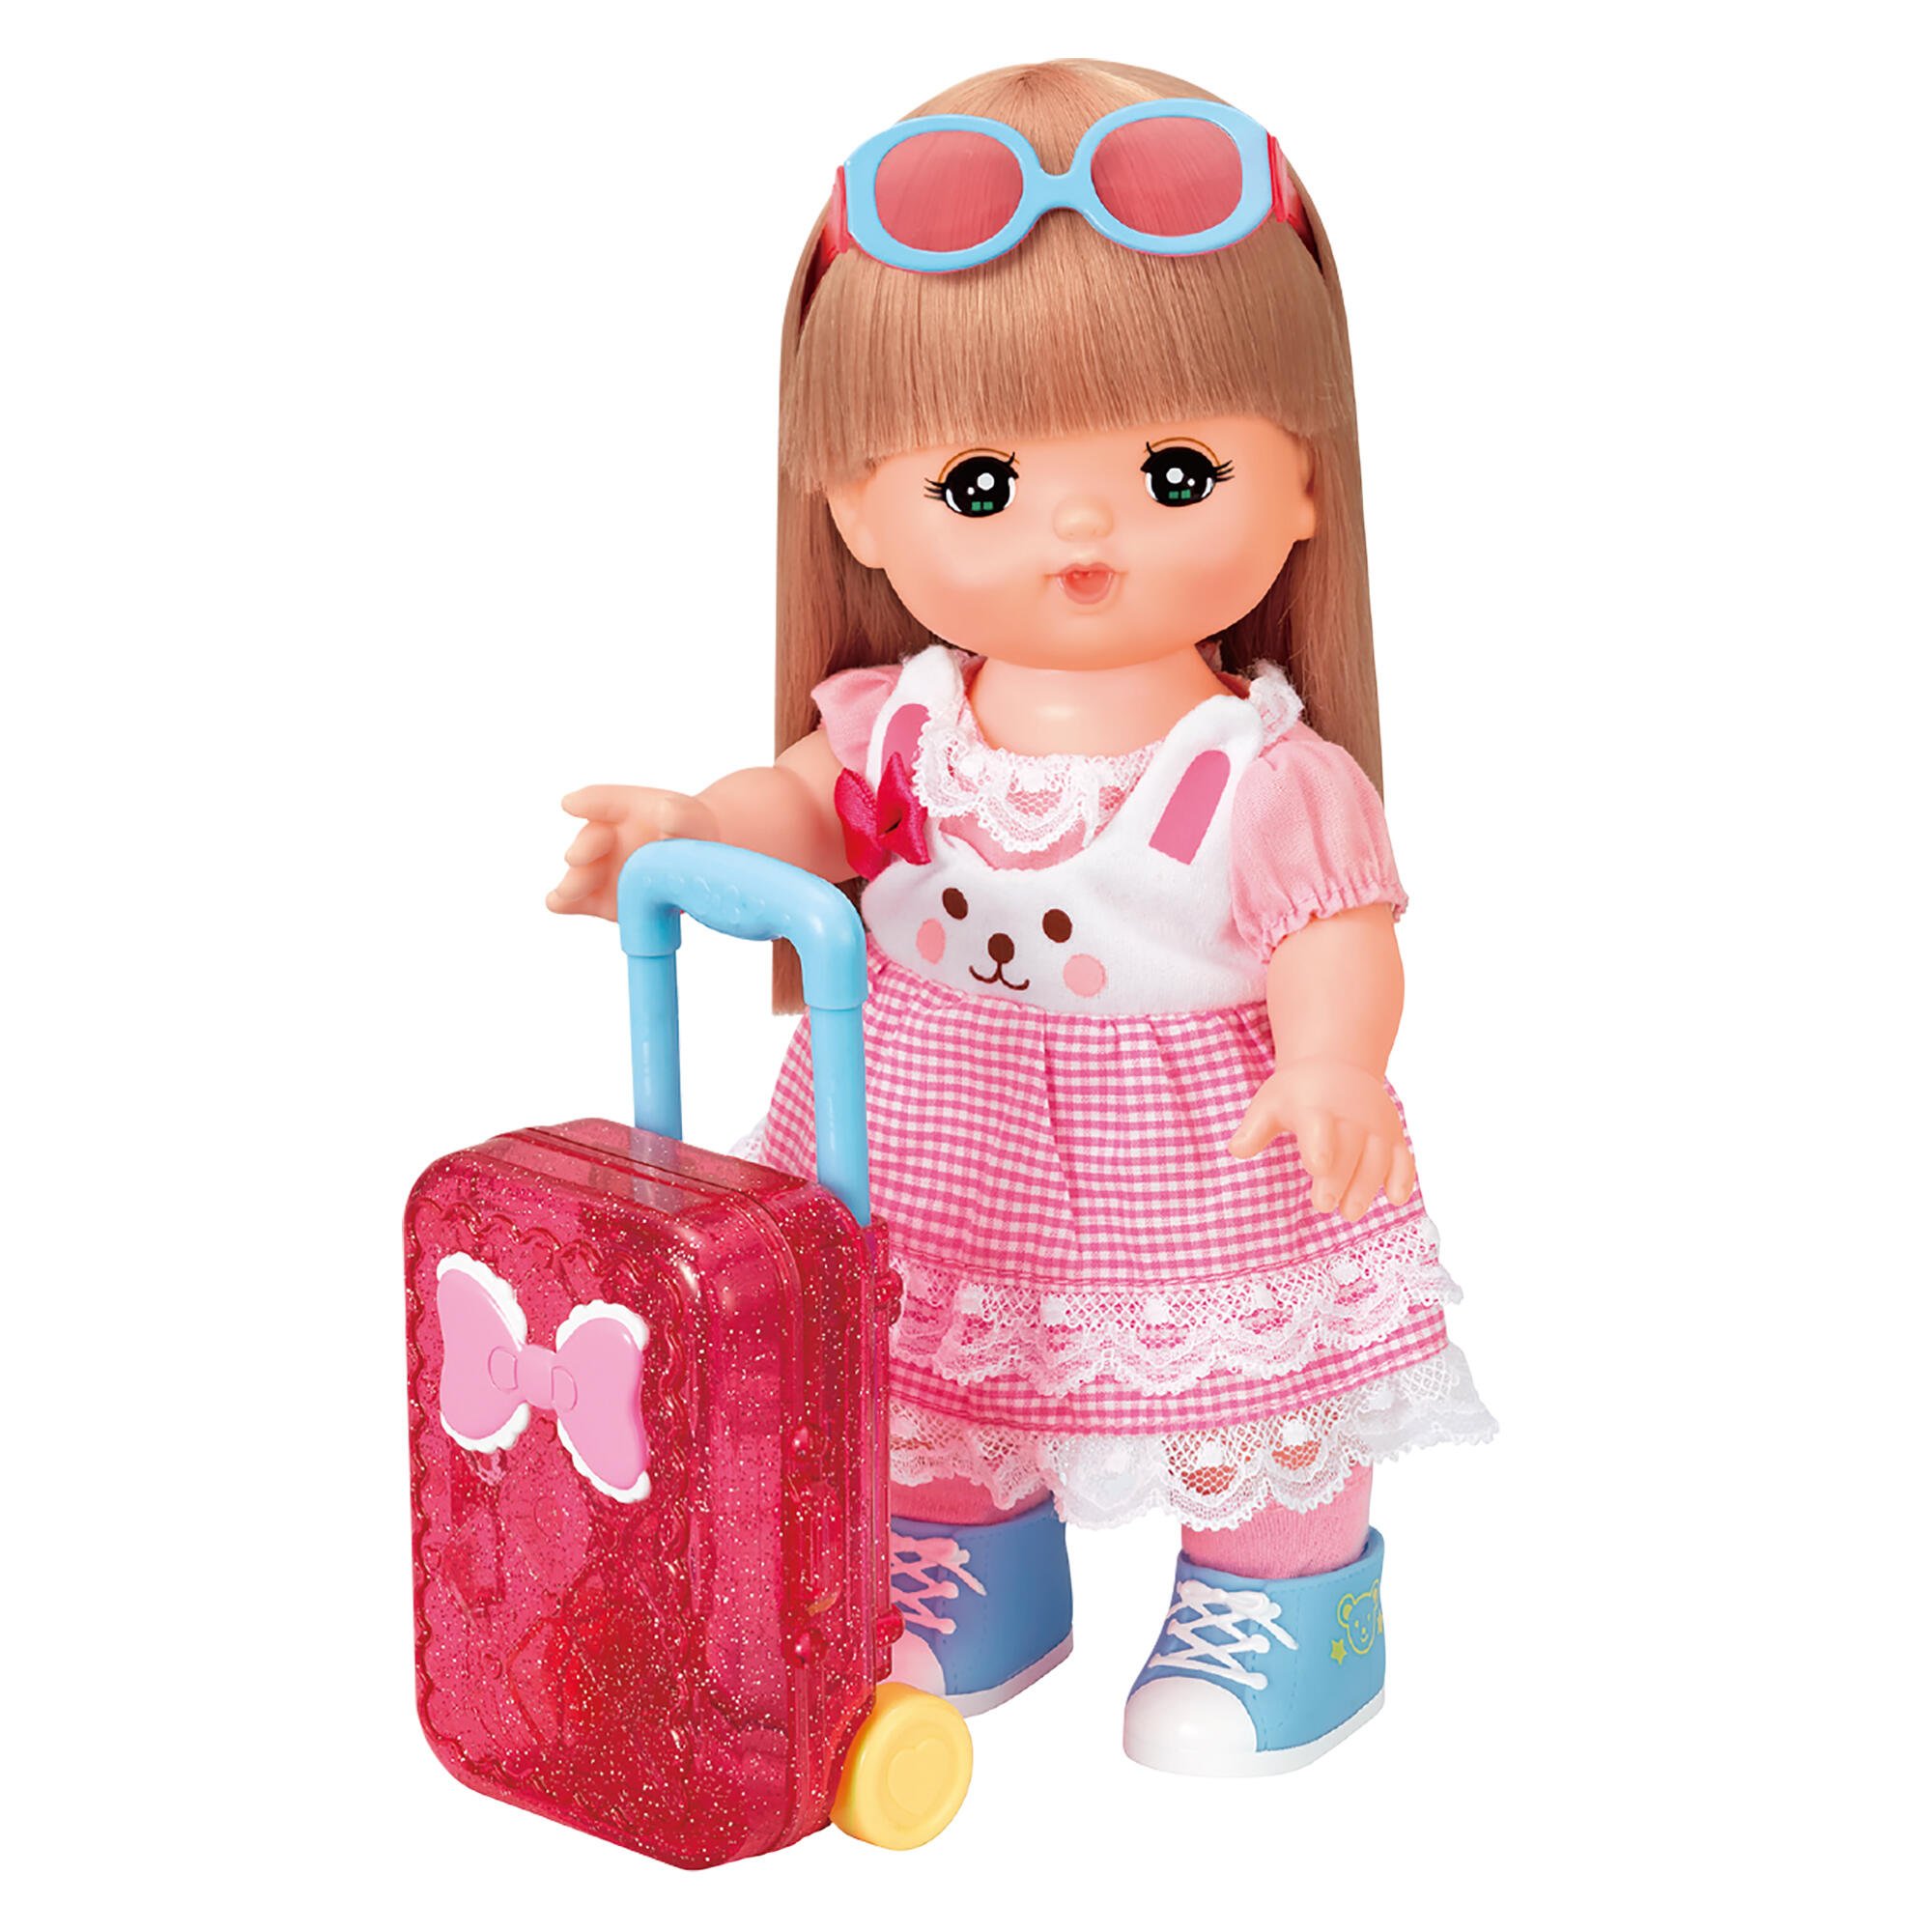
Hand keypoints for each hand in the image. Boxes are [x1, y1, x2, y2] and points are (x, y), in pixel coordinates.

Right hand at [546, 785, 720, 920]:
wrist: (696, 865)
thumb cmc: (691, 835)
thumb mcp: (691, 820)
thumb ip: (680, 816)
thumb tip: (666, 814)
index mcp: (627, 810)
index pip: (606, 802)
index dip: (590, 802)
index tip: (571, 804)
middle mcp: (607, 838)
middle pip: (591, 841)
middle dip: (584, 849)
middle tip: (576, 858)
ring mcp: (602, 869)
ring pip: (582, 874)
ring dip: (573, 882)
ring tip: (565, 893)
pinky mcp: (602, 899)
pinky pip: (583, 901)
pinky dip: (570, 904)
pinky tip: (558, 904)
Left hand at [1228, 1057, 1417, 1221]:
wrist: (1337, 1069)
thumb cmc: (1297, 1095)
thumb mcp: (1269, 1104)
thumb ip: (1254, 1129)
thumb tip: (1236, 1150)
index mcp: (1315, 1106)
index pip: (1318, 1124)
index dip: (1319, 1144)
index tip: (1315, 1166)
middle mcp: (1350, 1115)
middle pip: (1349, 1146)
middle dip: (1338, 1177)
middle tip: (1323, 1206)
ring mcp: (1375, 1126)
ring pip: (1377, 1156)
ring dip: (1367, 1185)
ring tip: (1350, 1213)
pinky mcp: (1393, 1137)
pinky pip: (1403, 1156)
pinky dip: (1403, 1176)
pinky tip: (1395, 1198)